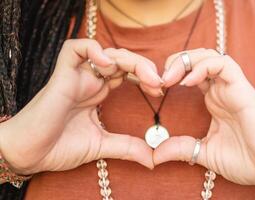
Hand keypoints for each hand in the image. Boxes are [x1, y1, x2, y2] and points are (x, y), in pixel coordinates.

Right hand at [0, 39, 162, 174]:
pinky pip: (74, 48)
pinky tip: (108, 65)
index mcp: (98, 93)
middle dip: (144, 67)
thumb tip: (153, 159)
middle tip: (159, 83)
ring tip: (145, 76)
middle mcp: (90, 81)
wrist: (29, 155)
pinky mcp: (61, 75)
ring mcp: (76, 77)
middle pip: (121, 60)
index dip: (146, 77)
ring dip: (129, 59)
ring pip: (105, 51)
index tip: (160, 91)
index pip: (127, 73)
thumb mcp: (101, 146)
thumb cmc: (59, 147)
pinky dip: (93, 50)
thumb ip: (127, 147)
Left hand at [154, 48, 254, 189]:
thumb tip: (155, 154)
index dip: (172, 74)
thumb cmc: (245, 160)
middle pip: (197, 59)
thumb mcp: (204, 152)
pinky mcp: (242, 88)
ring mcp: (231, 87)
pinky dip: (203, 67)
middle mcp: (221, 90)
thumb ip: (181, 148)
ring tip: (170, 78)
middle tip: (160, 79)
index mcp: (213, 100)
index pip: (190, 74)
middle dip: (175, 62)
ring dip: (186, 61)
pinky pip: (223, 64)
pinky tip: (188, 82)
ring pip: (208, 55)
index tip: (156, 89)